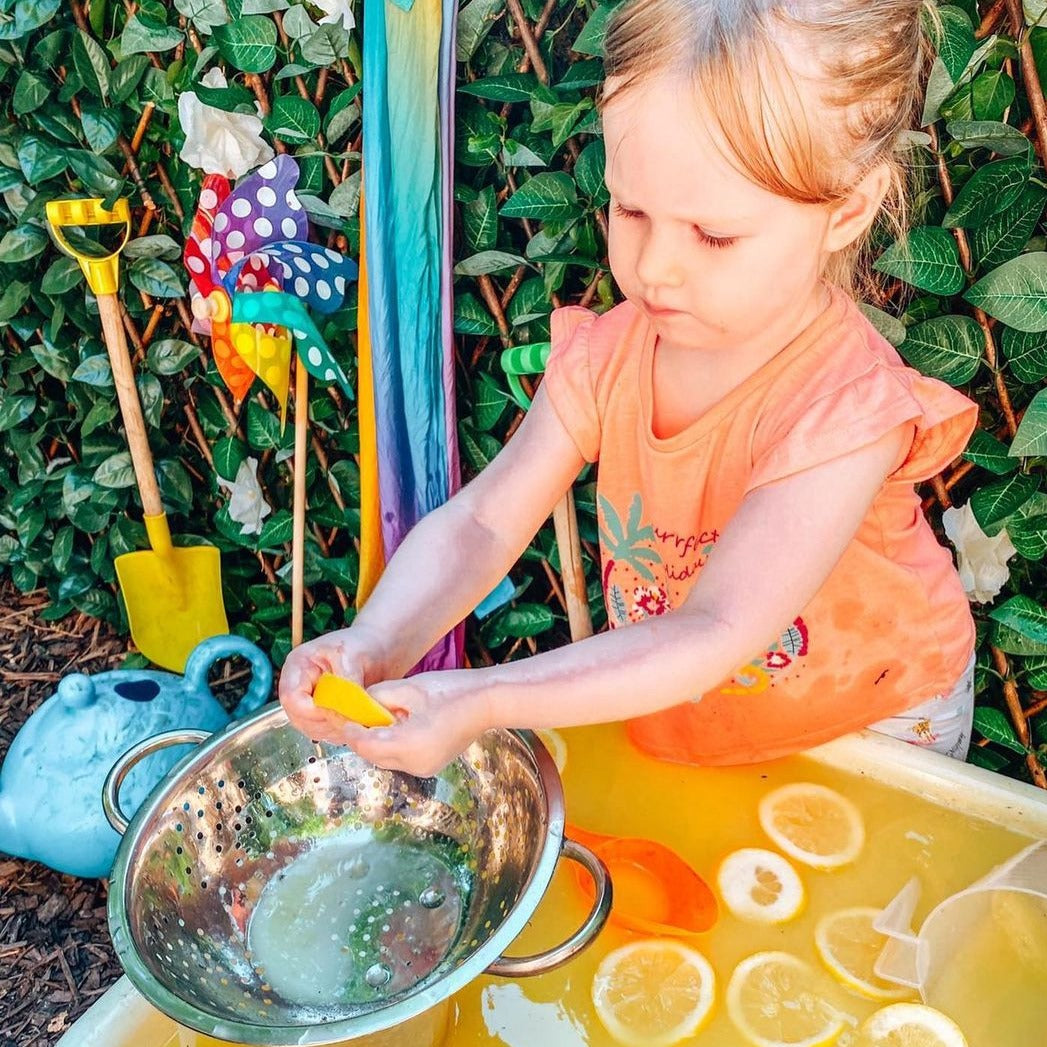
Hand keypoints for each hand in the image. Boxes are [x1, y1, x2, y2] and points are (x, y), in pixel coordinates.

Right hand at [278, 627, 382, 742]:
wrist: (380, 648)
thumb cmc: (364, 644)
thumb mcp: (353, 657)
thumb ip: (346, 684)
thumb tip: (345, 711)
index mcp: (298, 665)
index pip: (291, 697)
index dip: (312, 710)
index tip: (337, 710)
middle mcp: (298, 685)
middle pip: (298, 717)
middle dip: (326, 722)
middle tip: (353, 717)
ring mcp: (309, 701)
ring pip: (312, 728)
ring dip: (335, 729)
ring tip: (359, 717)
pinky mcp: (322, 713)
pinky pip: (325, 732)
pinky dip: (341, 731)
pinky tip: (358, 721)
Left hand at [337, 670, 490, 777]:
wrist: (488, 702)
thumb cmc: (450, 690)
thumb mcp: (408, 688)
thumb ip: (378, 697)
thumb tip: (361, 705)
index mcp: (407, 745)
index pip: (365, 745)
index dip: (351, 731)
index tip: (342, 716)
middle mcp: (414, 764)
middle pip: (373, 755)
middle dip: (363, 736)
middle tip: (357, 715)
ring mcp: (425, 768)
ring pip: (387, 758)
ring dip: (378, 741)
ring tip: (379, 717)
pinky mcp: (431, 766)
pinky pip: (402, 758)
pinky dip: (394, 744)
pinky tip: (399, 724)